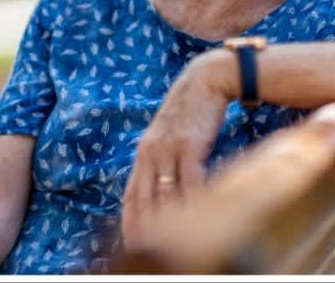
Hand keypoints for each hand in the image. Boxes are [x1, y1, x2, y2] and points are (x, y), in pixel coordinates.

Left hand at [121, 50, 233, 249]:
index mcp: (142, 154)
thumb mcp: (168, 138)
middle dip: (146, 230)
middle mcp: (150, 154)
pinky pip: (189, 181)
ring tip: (174, 246)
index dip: (129, 223)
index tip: (130, 246)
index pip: (131, 197)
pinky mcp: (189, 145)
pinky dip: (192, 202)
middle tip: (146, 254)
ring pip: (166, 195)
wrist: (205, 80)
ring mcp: (168, 149)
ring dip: (170, 222)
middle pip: (145, 201)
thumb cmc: (191, 112)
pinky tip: (197, 219)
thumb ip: (162, 162)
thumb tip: (163, 191)